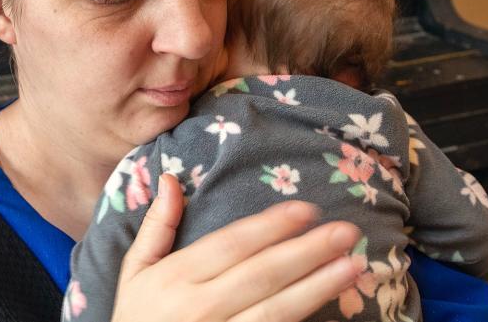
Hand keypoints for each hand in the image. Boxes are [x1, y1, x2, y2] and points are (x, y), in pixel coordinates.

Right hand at [112, 174, 362, 321]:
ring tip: (353, 267)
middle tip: (347, 231)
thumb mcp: (133, 272)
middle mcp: (198, 308)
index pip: (231, 245)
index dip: (270, 226)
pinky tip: (332, 311)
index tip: (306, 209)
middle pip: (261, 274)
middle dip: (307, 251)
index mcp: (174, 278)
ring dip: (318, 287)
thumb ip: (156, 227)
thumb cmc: (136, 320)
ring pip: (275, 311)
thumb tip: (169, 179)